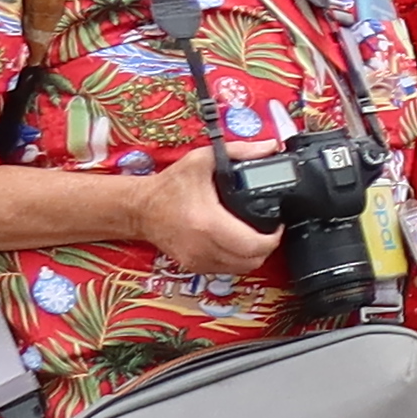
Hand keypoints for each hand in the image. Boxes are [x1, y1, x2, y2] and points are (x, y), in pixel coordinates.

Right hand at [131, 148, 272, 276]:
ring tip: (256, 235)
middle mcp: (203, 246)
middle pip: (252, 261)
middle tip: (270, 229)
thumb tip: (270, 147)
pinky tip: (238, 243)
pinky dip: (237, 260)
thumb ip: (239, 151)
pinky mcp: (193, 265)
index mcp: (208, 222)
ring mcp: (197, 259)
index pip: (254, 245)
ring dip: (254, 255)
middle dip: (268, 246)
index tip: (277, 223)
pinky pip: (226, 270)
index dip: (274, 237)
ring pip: (241, 268)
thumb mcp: (203, 160)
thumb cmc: (169, 186)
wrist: (139, 208)